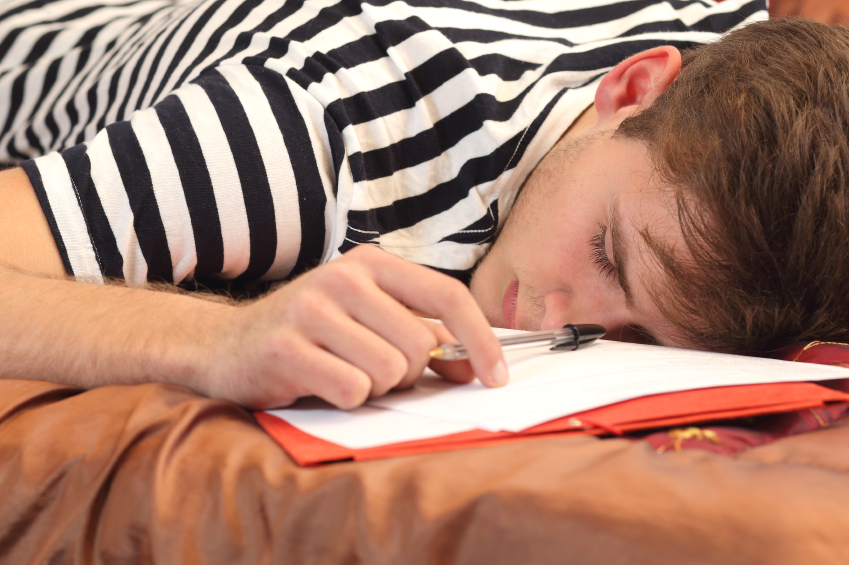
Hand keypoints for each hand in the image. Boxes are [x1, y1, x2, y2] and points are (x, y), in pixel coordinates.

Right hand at [204, 246, 507, 409]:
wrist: (227, 344)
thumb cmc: (310, 335)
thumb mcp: (368, 320)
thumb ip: (420, 335)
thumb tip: (471, 367)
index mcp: (371, 263)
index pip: (448, 296)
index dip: (481, 339)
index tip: (497, 377)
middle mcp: (344, 277)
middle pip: (420, 345)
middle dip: (406, 373)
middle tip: (370, 368)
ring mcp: (312, 309)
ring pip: (390, 371)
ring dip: (374, 387)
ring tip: (340, 371)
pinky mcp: (286, 346)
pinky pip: (353, 391)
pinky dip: (345, 399)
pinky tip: (318, 383)